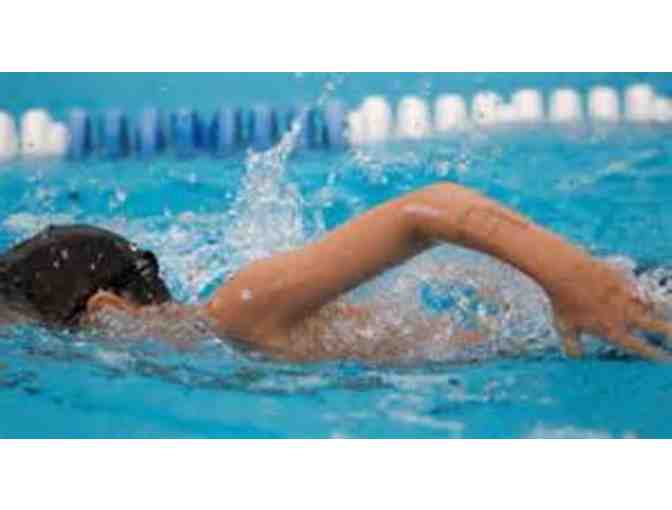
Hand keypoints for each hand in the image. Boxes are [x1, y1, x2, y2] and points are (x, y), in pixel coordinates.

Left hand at [549, 257, 671, 360]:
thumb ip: (571, 345)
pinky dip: (637, 292)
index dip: (654, 354)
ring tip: (662, 316)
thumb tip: (576, 356)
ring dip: (657, 311)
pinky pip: (635, 287)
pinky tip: (638, 294)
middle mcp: (623, 315)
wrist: (565, 272)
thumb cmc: (561, 302)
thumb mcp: (564, 327)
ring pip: (649, 305)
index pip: (639, 347)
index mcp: (611, 330)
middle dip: (669, 333)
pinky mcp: (623, 279)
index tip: (667, 359)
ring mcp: (625, 295)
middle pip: (656, 326)